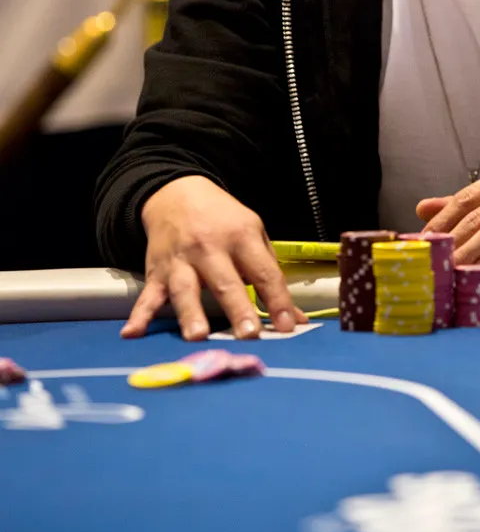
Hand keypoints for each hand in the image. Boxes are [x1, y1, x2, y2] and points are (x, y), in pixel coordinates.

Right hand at [121, 176, 308, 340]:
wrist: (178, 194)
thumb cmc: (223, 221)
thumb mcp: (254, 234)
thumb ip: (272, 276)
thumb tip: (295, 320)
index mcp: (241, 237)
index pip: (264, 272)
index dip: (277, 300)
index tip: (288, 327)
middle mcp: (210, 248)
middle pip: (226, 282)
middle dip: (237, 309)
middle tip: (249, 335)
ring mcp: (181, 261)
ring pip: (186, 289)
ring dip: (191, 313)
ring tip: (198, 337)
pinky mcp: (157, 271)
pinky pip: (148, 295)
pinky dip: (139, 315)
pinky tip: (132, 333)